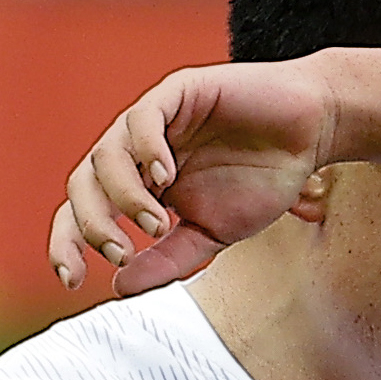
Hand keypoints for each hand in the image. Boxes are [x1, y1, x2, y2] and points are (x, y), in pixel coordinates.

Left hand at [51, 59, 336, 295]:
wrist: (312, 132)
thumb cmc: (265, 178)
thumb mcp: (213, 232)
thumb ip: (169, 259)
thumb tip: (119, 286)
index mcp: (140, 184)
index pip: (85, 212)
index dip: (68, 242)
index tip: (71, 279)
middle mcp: (137, 152)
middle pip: (83, 184)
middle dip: (92, 224)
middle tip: (123, 251)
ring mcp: (154, 120)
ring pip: (106, 154)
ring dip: (124, 195)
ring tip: (158, 222)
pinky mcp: (177, 92)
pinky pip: (142, 118)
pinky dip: (146, 148)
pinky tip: (166, 175)